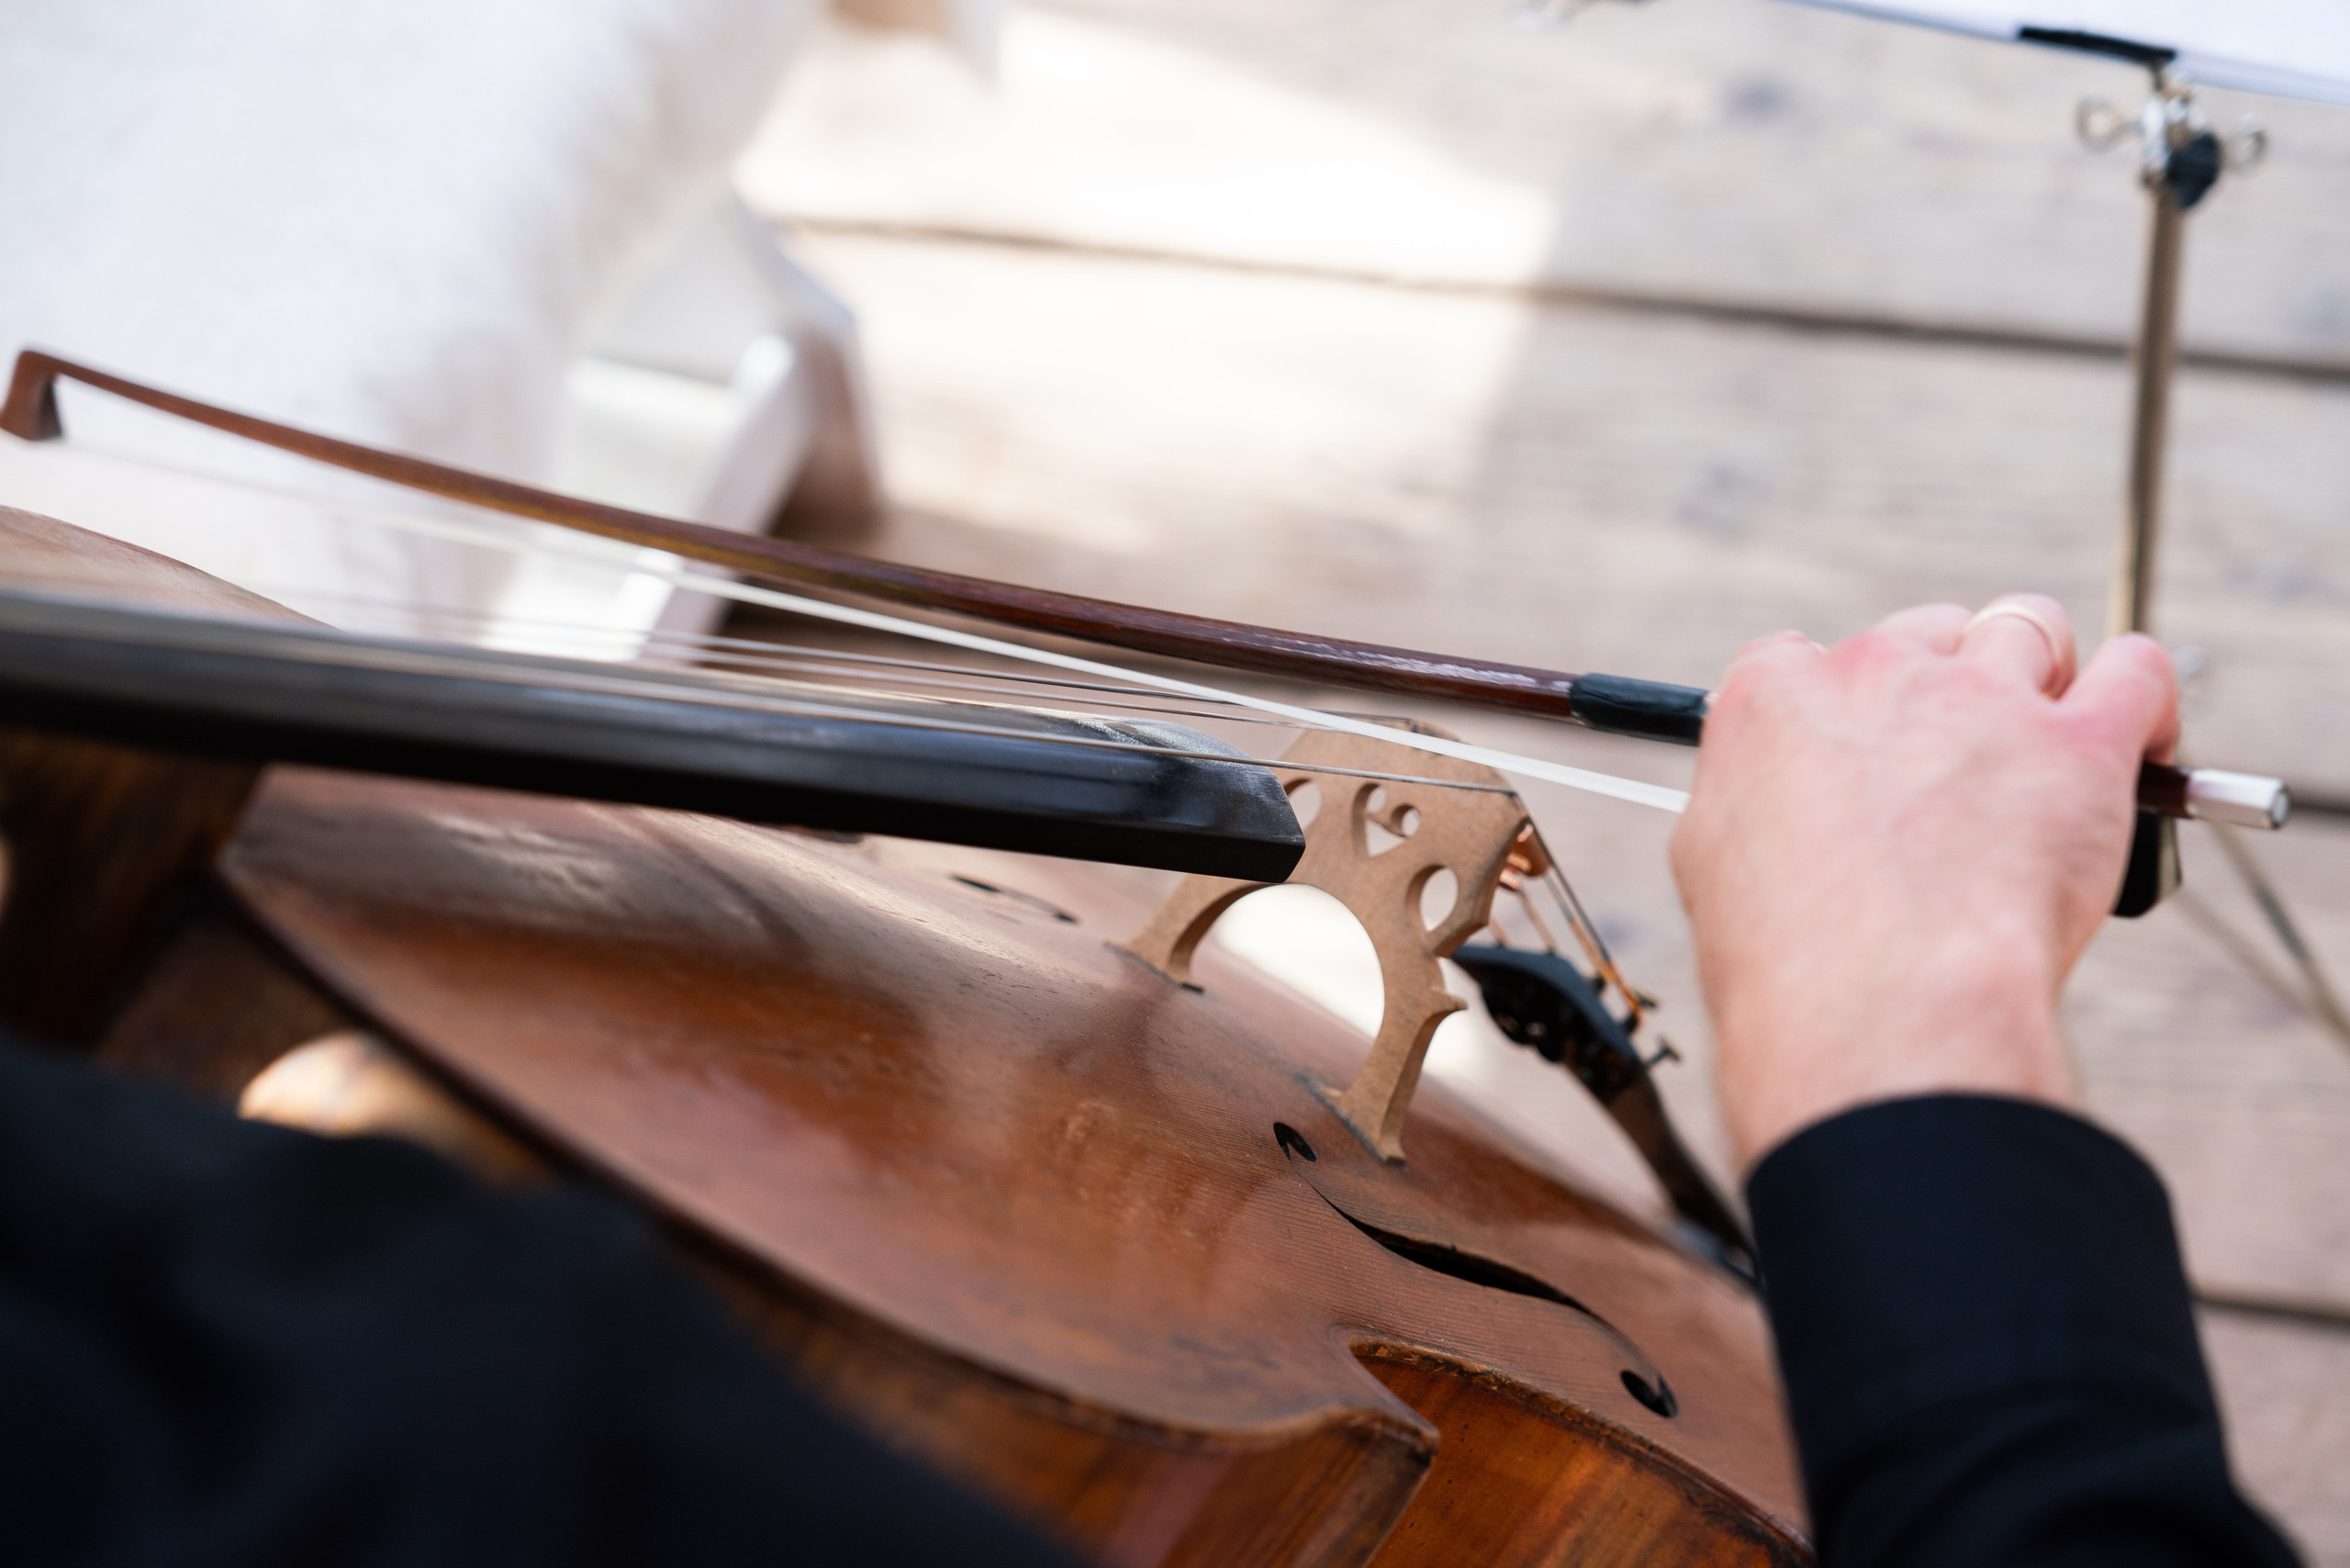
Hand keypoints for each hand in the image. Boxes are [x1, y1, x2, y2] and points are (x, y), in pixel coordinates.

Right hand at [1670, 596, 2177, 1169]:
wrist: (1877, 1008)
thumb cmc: (1789, 962)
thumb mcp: (1711, 867)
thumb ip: (1744, 804)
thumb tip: (1769, 808)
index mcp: (1774, 698)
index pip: (1806, 655)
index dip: (1847, 707)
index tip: (1862, 753)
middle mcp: (1875, 674)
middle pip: (1928, 633)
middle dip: (1948, 685)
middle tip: (1959, 768)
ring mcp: (1982, 699)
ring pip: (2031, 627)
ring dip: (2045, 676)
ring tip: (2051, 745)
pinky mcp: (2081, 743)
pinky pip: (2137, 671)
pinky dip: (2145, 696)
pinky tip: (2139, 739)